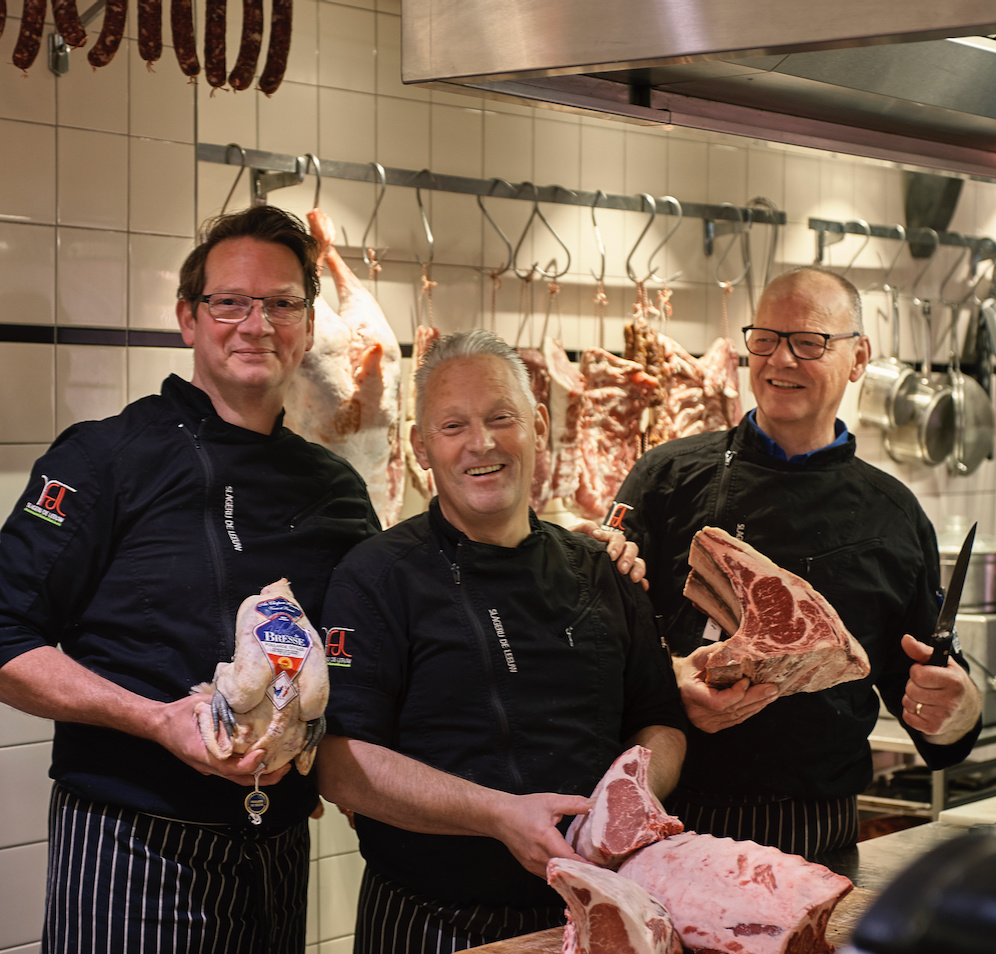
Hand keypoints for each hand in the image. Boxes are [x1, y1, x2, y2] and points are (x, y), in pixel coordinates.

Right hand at [151, 693, 289, 786]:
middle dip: (263, 777)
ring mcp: (210, 767)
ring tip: (281, 766)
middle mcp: (208, 765)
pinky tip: (266, 759)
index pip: (228, 767)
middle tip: (285, 768)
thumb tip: (246, 704)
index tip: (263, 752)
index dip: (248, 763)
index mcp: (202, 753)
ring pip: (238, 778)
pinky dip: (251, 768)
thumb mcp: (200, 706)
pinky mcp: (213, 763)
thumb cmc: (179, 715)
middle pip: (238, 779)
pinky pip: (234, 770)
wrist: (159, 725)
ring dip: (260, 774)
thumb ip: (222, 708)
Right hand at [491, 792, 591, 877]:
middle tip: (600, 871)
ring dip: (571, 874)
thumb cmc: (524, 808)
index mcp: (545, 838)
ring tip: (588, 871)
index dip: (586, 865)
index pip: (569, 859)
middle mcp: (538, 856)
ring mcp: (533, 864)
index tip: (601, 868)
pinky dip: (560, 873)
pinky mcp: (530, 867)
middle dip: (582, 872)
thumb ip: (573, 804)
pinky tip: (570, 868)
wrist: (500, 817)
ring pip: (557, 876)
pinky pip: (549, 874)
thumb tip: (593, 805)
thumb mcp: (550, 801)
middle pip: (565, 871)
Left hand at [570, 520, 647, 589]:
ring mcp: (623, 564)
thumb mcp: (574, 536)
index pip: (618, 538)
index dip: (616, 544)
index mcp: (608, 540)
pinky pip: (639, 579)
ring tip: (632, 578)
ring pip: (637, 562)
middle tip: (621, 568)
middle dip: (628, 557)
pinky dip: (643, 582)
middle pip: (631, 548)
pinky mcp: (625, 578)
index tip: (610, 554)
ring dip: (637, 568)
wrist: (568, 564)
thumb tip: (595, 531)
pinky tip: (642, 587)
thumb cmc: (573, 549)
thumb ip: (584, 528)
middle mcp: (618, 551)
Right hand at [674, 646, 777, 733]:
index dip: (737, 694)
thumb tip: (740, 650)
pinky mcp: (713, 726)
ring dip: (756, 705)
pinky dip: (750, 710)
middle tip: (771, 688)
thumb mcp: (699, 656)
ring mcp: (706, 722)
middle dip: (755, 698)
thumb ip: (717, 653)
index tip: (747, 679)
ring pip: (737, 716)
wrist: (678, 684)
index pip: (719, 702)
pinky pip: (735, 720)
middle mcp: (698, 713)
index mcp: (692, 694)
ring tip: (771, 694)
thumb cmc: (689, 670)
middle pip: (733, 710)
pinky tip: (760, 702)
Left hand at [901, 634, 981, 743]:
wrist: (965, 707)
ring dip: (912, 698)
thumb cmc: (951, 681)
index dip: (917, 671)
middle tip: (926, 685)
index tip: (925, 671)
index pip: (918, 675)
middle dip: (913, 685)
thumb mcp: (941, 662)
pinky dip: (911, 711)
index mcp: (954, 682)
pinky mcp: (934, 727)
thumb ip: (921, 650)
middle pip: (911, 689)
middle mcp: (950, 701)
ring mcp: (943, 716)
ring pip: (908, 703)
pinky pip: (908, 717)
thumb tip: (906, 639)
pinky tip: (924, 707)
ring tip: (925, 695)